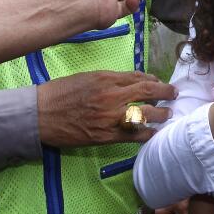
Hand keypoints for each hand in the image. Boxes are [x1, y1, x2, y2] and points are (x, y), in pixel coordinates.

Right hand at [36, 71, 176, 146]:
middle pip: (148, 92)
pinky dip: (146, 134)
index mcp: (106, 78)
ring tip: (167, 114)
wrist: (39, 115)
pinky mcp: (105, 136)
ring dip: (160, 114)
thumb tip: (133, 80)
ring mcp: (110, 117)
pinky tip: (152, 133)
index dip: (154, 80)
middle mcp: (112, 96)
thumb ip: (111, 79)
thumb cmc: (60, 92)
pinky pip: (133, 136)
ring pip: (145, 114)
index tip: (160, 83)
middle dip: (165, 93)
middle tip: (174, 95)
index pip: (139, 77)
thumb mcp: (87, 77)